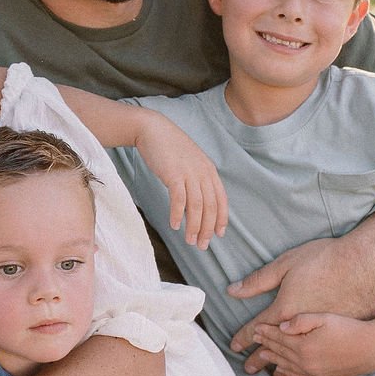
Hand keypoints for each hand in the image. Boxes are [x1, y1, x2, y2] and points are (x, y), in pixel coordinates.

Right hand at [137, 115, 227, 249]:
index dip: (221, 219)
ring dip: (193, 226)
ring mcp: (189, 173)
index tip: (218, 234)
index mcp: (210, 171)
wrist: (153, 130)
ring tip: (189, 241)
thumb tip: (197, 204)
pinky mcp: (174, 174)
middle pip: (210, 207)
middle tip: (202, 245)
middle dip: (207, 229)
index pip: (221, 200)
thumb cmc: (170, 149)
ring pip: (196, 206)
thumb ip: (197, 180)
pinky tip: (174, 226)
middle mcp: (203, 173)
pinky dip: (177, 214)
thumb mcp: (191, 163)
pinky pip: (179, 199)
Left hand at [227, 237, 374, 365]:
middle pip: (275, 351)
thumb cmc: (328, 262)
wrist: (370, 272)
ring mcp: (321, 346)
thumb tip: (234, 291)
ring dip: (279, 367)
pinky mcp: (339, 347)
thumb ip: (261, 281)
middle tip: (247, 366)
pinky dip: (301, 375)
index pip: (259, 330)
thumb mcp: (289, 265)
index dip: (245, 338)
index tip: (234, 346)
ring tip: (270, 372)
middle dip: (259, 358)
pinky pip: (313, 372)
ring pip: (293, 365)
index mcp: (287, 314)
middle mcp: (301, 336)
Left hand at [235, 312, 374, 375]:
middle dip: (266, 347)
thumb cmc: (349, 328)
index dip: (265, 332)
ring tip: (264, 357)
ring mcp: (314, 374)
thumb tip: (282, 326)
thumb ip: (300, 321)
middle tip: (255, 342)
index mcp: (302, 347)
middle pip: (279, 354)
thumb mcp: (324, 318)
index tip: (256, 329)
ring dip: (275, 362)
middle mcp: (305, 363)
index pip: (277, 338)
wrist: (372, 349)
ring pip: (288, 369)